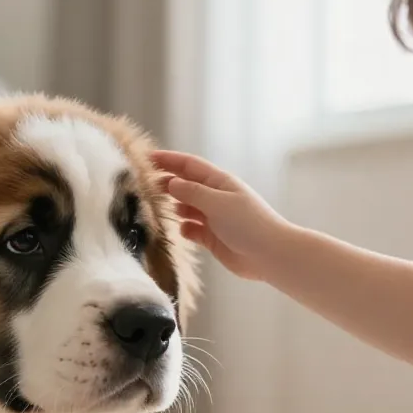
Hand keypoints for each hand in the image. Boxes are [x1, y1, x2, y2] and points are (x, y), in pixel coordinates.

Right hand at [150, 150, 291, 281]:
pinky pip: (192, 230)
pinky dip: (184, 229)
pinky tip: (180, 231)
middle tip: (142, 185)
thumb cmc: (248, 224)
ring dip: (173, 207)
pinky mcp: (213, 238)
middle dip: (166, 184)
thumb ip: (192, 192)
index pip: (189, 165)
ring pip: (186, 208)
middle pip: (185, 185)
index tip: (146, 157)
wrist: (269, 255)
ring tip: (155, 208)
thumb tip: (170, 183)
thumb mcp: (218, 203)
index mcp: (219, 182)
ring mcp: (214, 218)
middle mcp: (215, 197)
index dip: (168, 160)